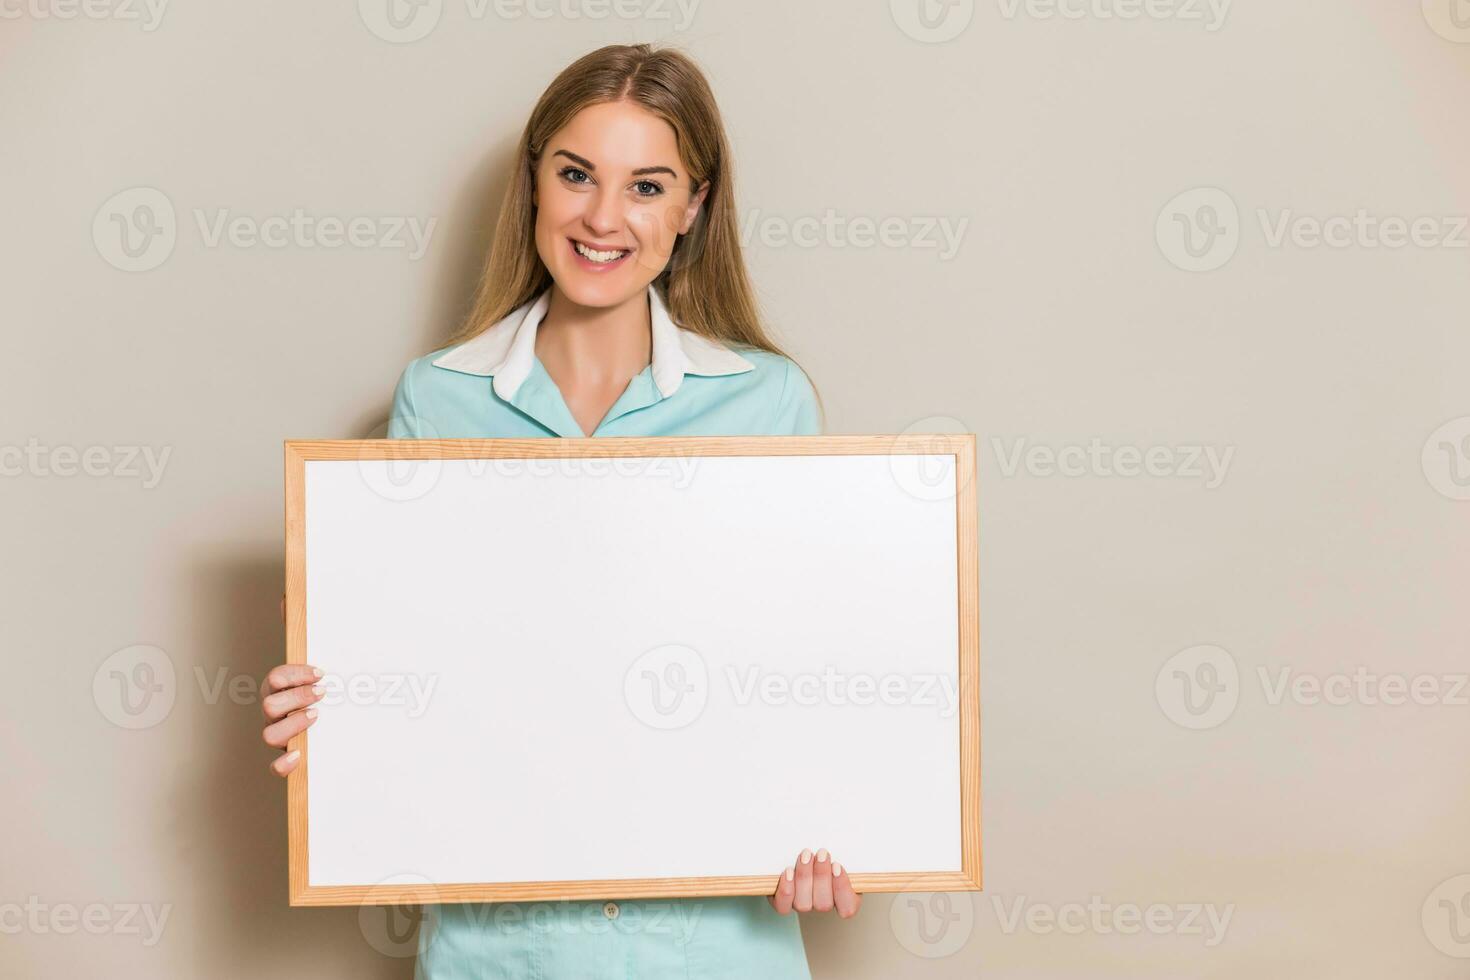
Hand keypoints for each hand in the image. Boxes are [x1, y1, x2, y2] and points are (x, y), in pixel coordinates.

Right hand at [263, 592, 321, 776]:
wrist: (338, 720)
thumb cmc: (324, 686)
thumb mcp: (320, 659)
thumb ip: (302, 630)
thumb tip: (288, 597)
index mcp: (281, 688)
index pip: (275, 678)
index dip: (295, 674)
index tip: (321, 672)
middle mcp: (275, 711)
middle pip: (269, 705)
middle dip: (296, 698)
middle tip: (322, 693)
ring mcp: (280, 734)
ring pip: (269, 734)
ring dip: (291, 726)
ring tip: (316, 717)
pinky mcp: (288, 757)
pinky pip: (275, 766)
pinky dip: (284, 763)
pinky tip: (300, 756)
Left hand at [769, 848, 861, 917]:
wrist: (805, 853)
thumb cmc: (827, 854)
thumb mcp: (842, 854)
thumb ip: (846, 855)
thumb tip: (855, 844)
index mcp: (844, 899)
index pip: (848, 907)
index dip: (842, 888)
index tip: (837, 866)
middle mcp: (823, 905)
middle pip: (824, 904)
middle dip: (821, 876)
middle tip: (821, 853)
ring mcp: (803, 905)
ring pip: (803, 904)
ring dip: (804, 877)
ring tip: (806, 855)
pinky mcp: (785, 903)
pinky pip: (784, 906)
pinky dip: (786, 889)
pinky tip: (788, 872)